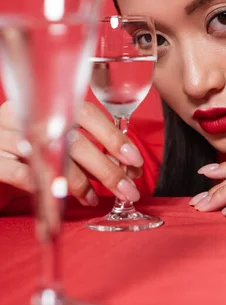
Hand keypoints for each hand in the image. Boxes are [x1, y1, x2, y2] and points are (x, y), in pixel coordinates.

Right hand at [0, 100, 142, 209]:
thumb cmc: (28, 135)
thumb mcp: (56, 129)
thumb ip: (86, 142)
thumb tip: (125, 164)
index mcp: (49, 101)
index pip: (88, 115)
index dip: (113, 137)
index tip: (134, 160)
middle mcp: (30, 115)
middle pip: (75, 142)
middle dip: (106, 169)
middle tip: (127, 189)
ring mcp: (8, 135)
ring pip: (52, 160)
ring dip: (78, 183)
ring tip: (94, 198)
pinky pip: (22, 175)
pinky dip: (46, 189)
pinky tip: (61, 202)